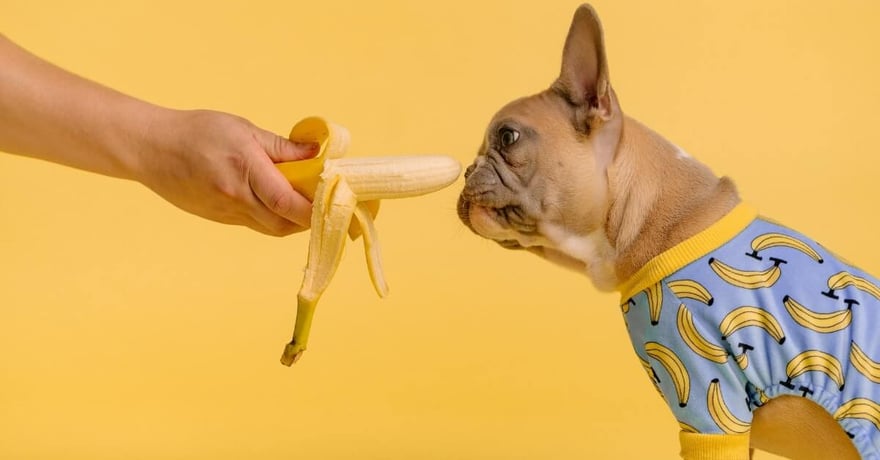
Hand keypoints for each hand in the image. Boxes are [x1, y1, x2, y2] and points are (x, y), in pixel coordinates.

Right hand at [138, 109, 317, 235]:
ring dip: (292, 221)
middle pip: (285, 224)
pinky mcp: (220, 219)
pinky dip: (273, 218)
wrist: (151, 149)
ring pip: (272, 229)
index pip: (289, 204)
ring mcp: (226, 214)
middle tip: (324, 201)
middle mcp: (236, 199)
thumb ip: (282, 147)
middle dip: (309, 218)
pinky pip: (256, 225)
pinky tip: (278, 203)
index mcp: (245, 172)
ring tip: (304, 201)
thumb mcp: (244, 130)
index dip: (316, 209)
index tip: (334, 201)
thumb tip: (317, 152)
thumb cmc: (198, 132)